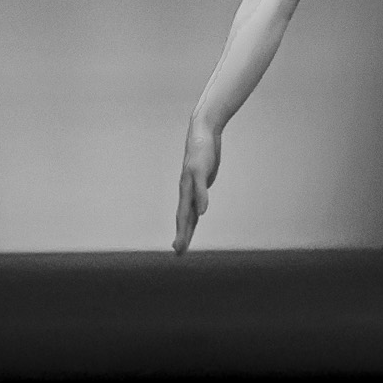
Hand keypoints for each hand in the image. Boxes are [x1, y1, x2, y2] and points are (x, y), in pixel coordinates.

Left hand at [175, 122, 220, 253]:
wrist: (203, 130)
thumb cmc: (204, 154)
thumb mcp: (204, 175)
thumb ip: (201, 189)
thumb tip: (201, 199)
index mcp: (189, 191)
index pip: (186, 216)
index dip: (183, 233)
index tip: (179, 249)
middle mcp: (186, 188)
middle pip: (183, 216)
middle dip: (181, 235)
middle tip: (178, 252)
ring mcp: (190, 179)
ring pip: (187, 206)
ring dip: (185, 224)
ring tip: (182, 240)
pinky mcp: (198, 169)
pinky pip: (198, 188)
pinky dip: (200, 201)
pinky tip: (202, 212)